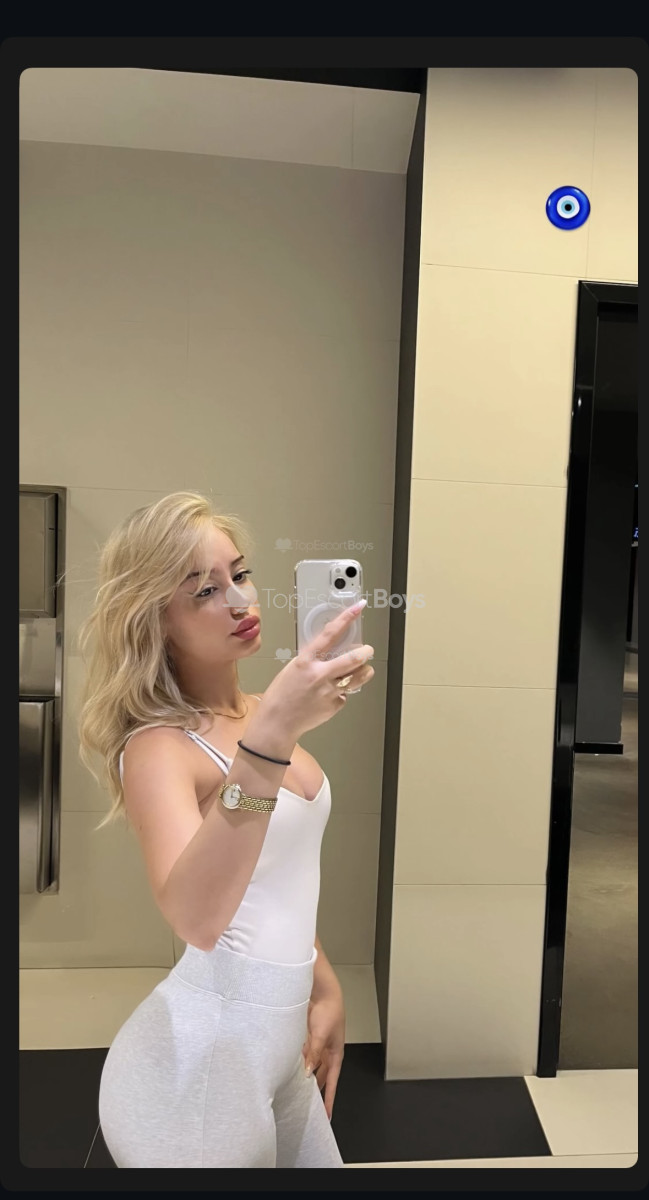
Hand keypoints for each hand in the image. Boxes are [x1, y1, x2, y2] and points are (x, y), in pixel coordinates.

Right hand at [262, 601, 374, 739]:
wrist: (278, 722)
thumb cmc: (281, 695)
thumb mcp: (293, 669)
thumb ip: (313, 660)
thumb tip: (331, 652)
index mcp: (306, 661)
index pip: (330, 634)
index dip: (346, 618)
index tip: (358, 607)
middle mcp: (320, 674)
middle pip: (354, 659)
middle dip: (366, 652)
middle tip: (367, 649)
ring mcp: (330, 691)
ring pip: (359, 676)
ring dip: (364, 670)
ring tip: (362, 669)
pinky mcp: (335, 705)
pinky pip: (347, 693)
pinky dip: (344, 691)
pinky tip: (332, 694)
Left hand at [302, 989, 344, 1120]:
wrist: (322, 992)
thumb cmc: (330, 1011)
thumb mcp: (321, 1036)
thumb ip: (313, 1055)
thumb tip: (308, 1072)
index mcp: (336, 1054)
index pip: (332, 1083)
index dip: (329, 1099)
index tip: (327, 1115)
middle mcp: (326, 1052)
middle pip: (321, 1077)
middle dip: (315, 1090)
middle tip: (307, 1105)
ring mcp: (317, 1046)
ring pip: (311, 1067)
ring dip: (304, 1075)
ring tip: (295, 1089)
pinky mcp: (307, 1039)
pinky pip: (303, 1055)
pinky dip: (298, 1062)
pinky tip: (289, 1069)